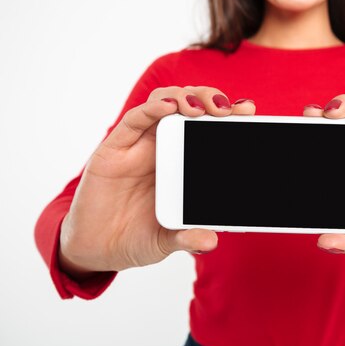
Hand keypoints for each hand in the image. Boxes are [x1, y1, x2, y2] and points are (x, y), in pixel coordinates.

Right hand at [59, 86, 255, 276]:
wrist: (95, 248)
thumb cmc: (135, 237)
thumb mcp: (165, 241)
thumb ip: (186, 238)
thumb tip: (210, 241)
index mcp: (183, 163)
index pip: (208, 128)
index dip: (229, 116)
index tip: (249, 111)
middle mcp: (164, 147)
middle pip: (190, 106)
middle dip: (211, 99)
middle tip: (228, 111)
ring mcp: (140, 145)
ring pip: (165, 103)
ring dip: (186, 97)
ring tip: (202, 108)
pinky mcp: (115, 147)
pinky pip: (135, 120)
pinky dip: (153, 109)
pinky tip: (169, 108)